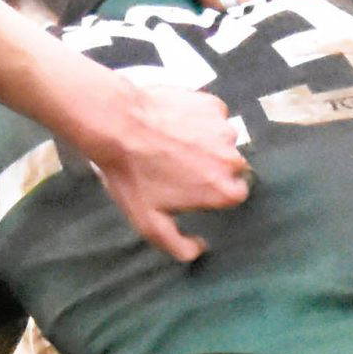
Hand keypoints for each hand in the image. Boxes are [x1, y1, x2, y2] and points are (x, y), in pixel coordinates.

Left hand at [85, 77, 250, 262]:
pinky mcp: (212, 104)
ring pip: (223, 140)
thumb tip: (199, 249)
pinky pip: (213, 115)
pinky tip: (174, 123)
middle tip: (179, 165)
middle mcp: (232, 158)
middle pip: (232, 167)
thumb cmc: (133, 175)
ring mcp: (223, 128)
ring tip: (174, 143)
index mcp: (224, 190)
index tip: (193, 188)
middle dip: (212, 167)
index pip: (235, 195)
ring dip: (207, 143)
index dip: (213, 192)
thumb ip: (179, 246)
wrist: (117, 124)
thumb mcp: (150, 223)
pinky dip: (200, 119)